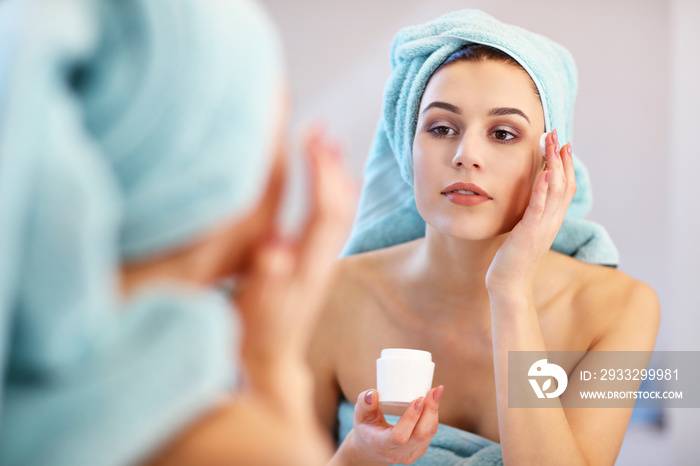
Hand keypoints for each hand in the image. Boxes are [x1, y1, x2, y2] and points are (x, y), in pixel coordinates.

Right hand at [234, 125, 356, 411]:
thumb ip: (265, 275)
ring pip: (340, 213)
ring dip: (336, 177)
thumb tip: (274, 243)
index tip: (311, 138)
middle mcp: (320, 260)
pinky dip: (334, 194)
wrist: (271, 361)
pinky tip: (330, 182)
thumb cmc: (255, 334)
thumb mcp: (254, 307)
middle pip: (339, 206)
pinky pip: (333, 222)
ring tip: (329, 146)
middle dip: (331, 165)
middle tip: (321, 131)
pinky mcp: (315, 265)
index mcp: (306, 265)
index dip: (320, 172)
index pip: (323, 209)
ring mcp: (320, 262)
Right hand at [338, 386, 443, 464]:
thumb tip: (373, 393)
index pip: (399, 436)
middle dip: (429, 411)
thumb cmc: (365, 427)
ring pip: (428, 435)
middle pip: (419, 435)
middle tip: (434, 390)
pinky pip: (430, 434)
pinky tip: (433, 402)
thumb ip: (364, 403)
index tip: (418, 399)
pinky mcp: (418, 451)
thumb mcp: (359, 415)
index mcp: (380, 445)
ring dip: (434, 412)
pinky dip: (433, 417)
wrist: (370, 448)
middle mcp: (396, 454)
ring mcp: (409, 455)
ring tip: (436, 392)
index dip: (411, 418)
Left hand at [485, 130, 576, 294]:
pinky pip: (539, 208)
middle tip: (557, 133)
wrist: (508, 285)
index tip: (561, 143)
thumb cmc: (512, 259)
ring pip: (556, 191)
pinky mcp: (530, 234)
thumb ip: (530, 215)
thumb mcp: (524, 231)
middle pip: (564, 183)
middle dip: (561, 156)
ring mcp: (543, 228)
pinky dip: (543, 189)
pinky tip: (543, 173)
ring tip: (551, 143)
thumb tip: (529, 199)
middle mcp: (552, 222)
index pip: (565, 186)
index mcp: (551, 220)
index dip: (565, 164)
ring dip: (555, 164)